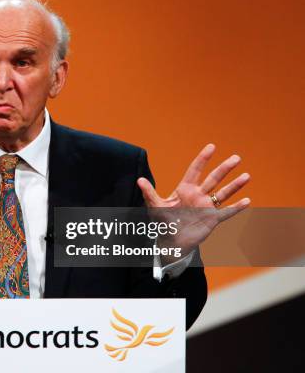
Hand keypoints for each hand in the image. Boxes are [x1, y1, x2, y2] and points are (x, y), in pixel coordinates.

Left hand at [137, 144, 250, 262]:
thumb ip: (149, 193)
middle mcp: (198, 195)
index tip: (212, 147)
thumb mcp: (155, 207)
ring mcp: (206, 207)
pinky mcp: (212, 219)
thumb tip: (139, 180)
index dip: (203, 159)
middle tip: (236, 158)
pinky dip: (236, 208)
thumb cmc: (162, 222)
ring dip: (235, 185)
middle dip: (224, 169)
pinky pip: (226, 212)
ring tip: (246, 175)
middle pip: (213, 178)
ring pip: (223, 193)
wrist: (171, 241)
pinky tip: (247, 201)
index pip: (195, 170)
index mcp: (185, 189)